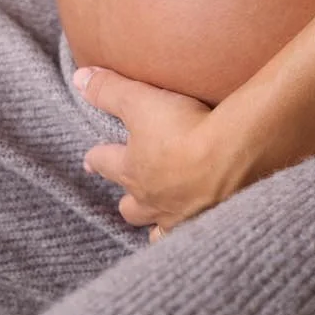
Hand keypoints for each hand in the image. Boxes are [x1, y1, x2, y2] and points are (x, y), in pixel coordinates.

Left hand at [73, 64, 247, 241]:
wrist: (234, 155)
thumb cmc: (184, 129)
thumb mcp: (141, 101)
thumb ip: (109, 90)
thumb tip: (79, 79)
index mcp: (132, 171)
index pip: (104, 164)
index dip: (96, 158)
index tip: (90, 159)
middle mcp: (152, 200)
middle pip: (130, 207)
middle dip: (127, 200)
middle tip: (128, 192)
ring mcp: (180, 216)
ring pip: (158, 231)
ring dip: (156, 223)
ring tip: (160, 219)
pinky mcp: (209, 224)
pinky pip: (192, 236)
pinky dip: (190, 232)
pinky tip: (196, 228)